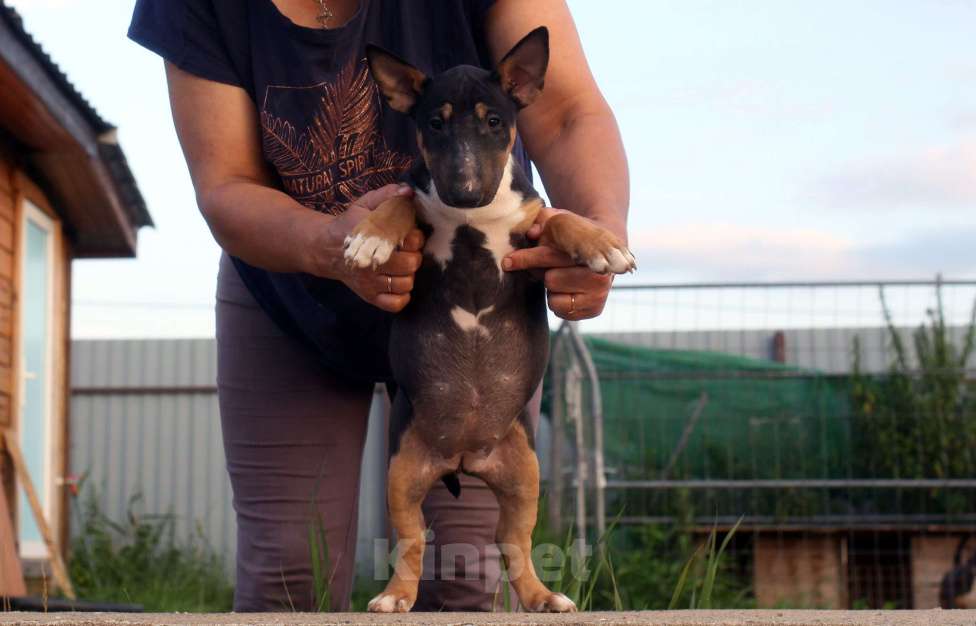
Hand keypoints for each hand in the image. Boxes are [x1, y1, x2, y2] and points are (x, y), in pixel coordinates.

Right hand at [310, 185, 424, 312]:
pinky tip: (398, 283)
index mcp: (371, 238)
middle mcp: (370, 263)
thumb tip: (408, 192)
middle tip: (406, 251)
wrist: (325, 248)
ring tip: (402, 266)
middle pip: (410, 264)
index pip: (408, 241)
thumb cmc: (351, 225)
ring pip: (406, 285)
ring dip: (409, 275)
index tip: (410, 234)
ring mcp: (369, 283)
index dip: (415, 237)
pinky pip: (395, 304)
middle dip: (414, 255)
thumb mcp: (365, 205)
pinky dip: (402, 296)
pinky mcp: (369, 296)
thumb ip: (387, 196)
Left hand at [502, 207, 616, 320]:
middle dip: (543, 272)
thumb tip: (532, 233)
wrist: (604, 251)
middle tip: (550, 264)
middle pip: (550, 279)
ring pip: (554, 298)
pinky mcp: (594, 310)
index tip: (507, 262)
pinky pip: (560, 310)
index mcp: (592, 250)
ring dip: (552, 287)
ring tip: (563, 276)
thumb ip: (543, 219)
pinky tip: (568, 289)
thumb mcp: (559, 219)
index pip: (551, 256)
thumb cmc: (574, 235)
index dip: (528, 258)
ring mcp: (599, 295)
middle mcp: (600, 274)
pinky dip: (558, 301)